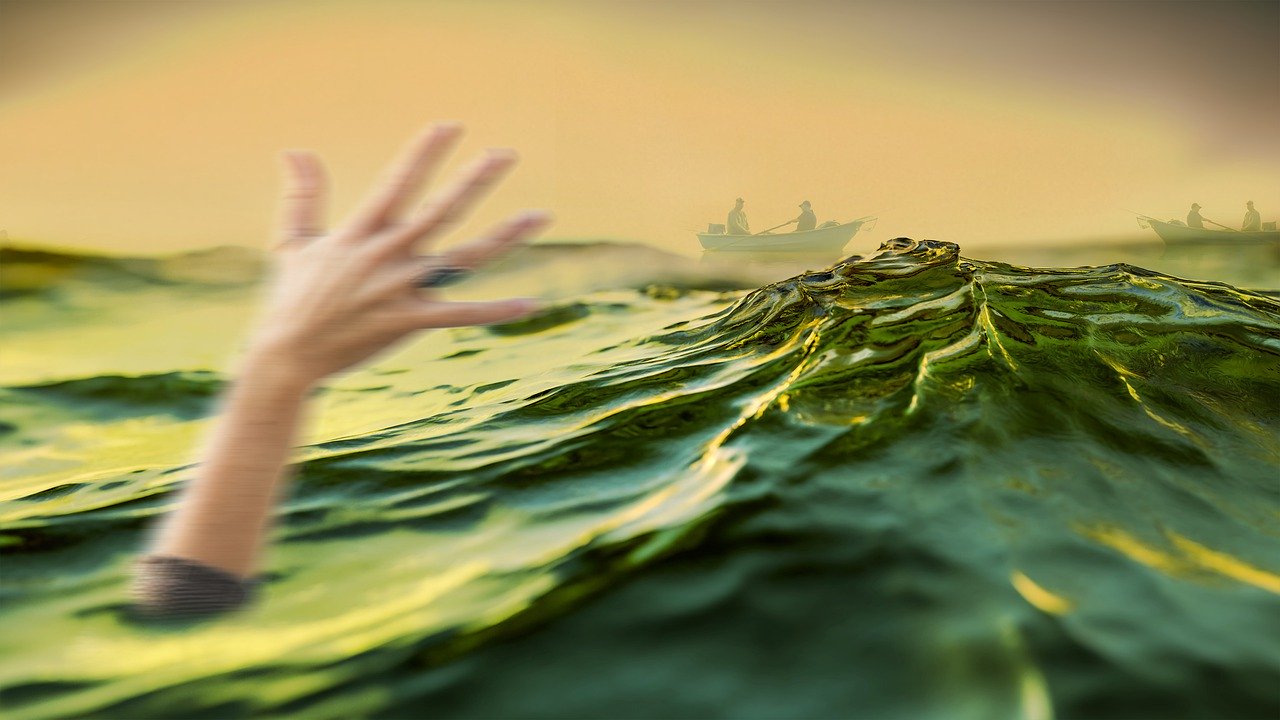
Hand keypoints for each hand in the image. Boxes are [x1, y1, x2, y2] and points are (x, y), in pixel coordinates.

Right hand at [246, 122, 549, 387]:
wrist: (288, 356)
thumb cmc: (293, 298)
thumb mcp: (293, 242)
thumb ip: (303, 195)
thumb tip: (294, 150)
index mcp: (359, 233)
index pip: (396, 184)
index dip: (423, 155)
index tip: (449, 127)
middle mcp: (384, 256)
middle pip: (439, 212)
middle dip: (473, 180)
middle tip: (505, 154)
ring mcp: (399, 289)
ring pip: (463, 259)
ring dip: (504, 237)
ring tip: (541, 216)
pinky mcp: (408, 322)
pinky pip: (460, 315)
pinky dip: (495, 311)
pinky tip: (529, 303)